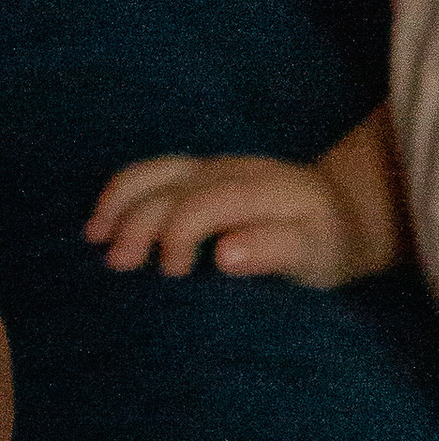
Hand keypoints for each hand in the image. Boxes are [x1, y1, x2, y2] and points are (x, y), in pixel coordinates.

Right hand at [89, 154, 361, 285]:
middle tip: (120, 265)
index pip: (206, 203)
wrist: (342, 212)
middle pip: (171, 187)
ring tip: (96, 238)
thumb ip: (275, 250)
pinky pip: (153, 175)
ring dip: (119, 202)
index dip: (178, 233)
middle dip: (138, 223)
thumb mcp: (315, 253)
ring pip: (154, 173)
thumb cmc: (327, 242)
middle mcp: (233, 170)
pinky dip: (122, 194)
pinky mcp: (199, 173)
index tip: (173, 272)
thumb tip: (226, 255)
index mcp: (263, 189)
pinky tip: (103, 223)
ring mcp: (213, 168)